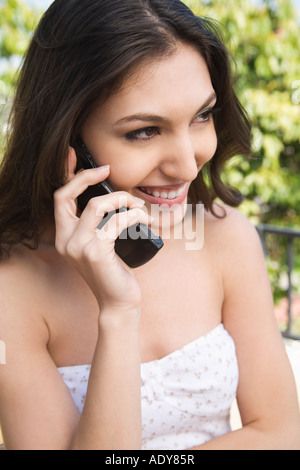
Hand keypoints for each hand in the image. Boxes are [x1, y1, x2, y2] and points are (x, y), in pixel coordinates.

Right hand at [54, 148, 149, 312]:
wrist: (119, 301)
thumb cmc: (114, 270)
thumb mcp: (103, 244)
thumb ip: (101, 224)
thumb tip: (117, 196)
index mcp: (65, 237)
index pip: (60, 199)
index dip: (70, 176)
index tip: (83, 160)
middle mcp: (65, 241)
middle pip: (68, 195)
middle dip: (88, 177)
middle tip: (109, 171)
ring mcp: (78, 247)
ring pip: (97, 205)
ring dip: (122, 200)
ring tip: (139, 208)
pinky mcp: (95, 252)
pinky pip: (116, 221)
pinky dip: (134, 216)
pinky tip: (145, 220)